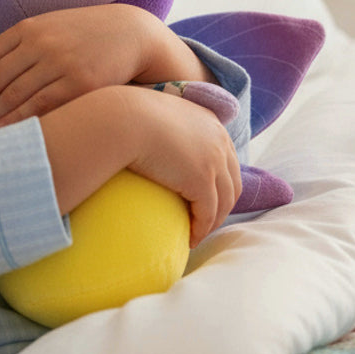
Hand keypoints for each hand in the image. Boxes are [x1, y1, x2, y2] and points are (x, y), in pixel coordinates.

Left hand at [0, 5, 210, 134]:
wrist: (133, 33)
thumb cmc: (84, 37)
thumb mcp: (49, 30)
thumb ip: (20, 48)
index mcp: (27, 29)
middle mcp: (40, 43)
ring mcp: (60, 62)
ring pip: (13, 96)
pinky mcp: (81, 82)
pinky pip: (41, 106)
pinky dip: (18, 121)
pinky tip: (4, 134)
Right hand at [125, 89, 241, 246]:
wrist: (123, 120)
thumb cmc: (127, 117)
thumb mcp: (156, 114)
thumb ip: (165, 124)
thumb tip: (151, 137)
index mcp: (210, 123)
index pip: (226, 158)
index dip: (220, 182)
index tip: (207, 198)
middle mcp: (219, 140)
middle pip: (231, 182)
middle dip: (222, 205)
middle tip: (204, 221)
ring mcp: (214, 160)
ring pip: (224, 201)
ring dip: (213, 221)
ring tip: (197, 234)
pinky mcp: (202, 180)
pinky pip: (207, 213)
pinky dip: (201, 229)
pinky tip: (190, 238)